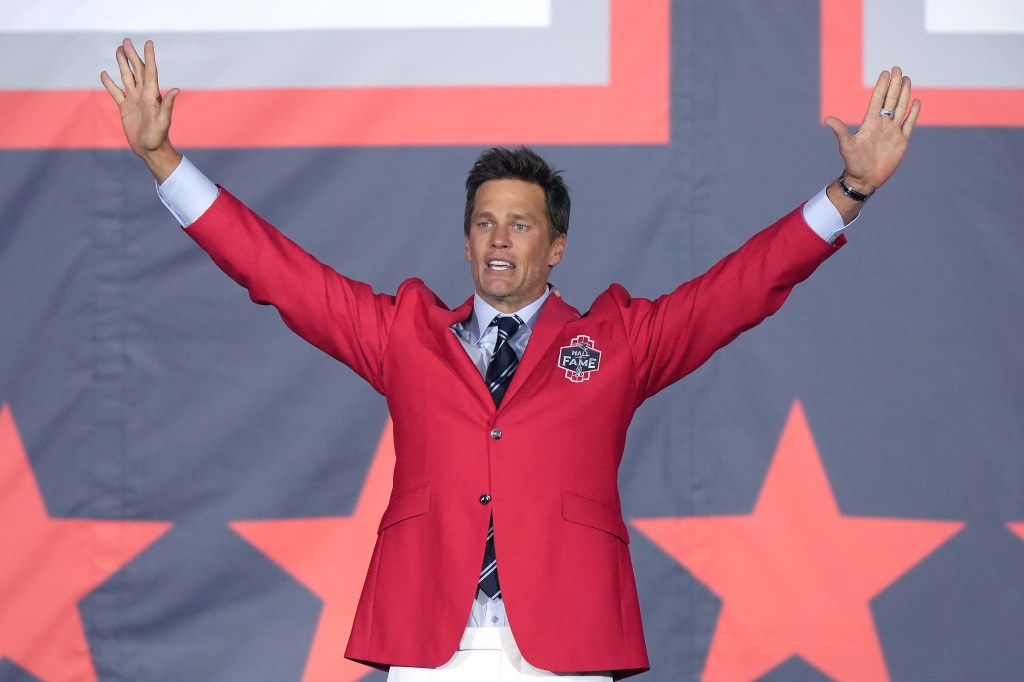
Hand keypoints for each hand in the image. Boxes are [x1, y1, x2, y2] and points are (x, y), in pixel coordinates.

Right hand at [100, 39, 181, 181]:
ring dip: (122, 64)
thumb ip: (167, 105)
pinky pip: (115, 92)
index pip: (150, 71)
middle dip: (132, 55)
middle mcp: (142, 94)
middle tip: (126, 41)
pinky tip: (104, 74)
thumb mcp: (164, 121)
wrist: (150, 149)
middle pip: (136, 70)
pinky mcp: (124, 108)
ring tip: (118, 50)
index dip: (149, 57)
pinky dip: (109, 83)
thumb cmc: (159, 137)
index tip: (149, 43)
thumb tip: (177, 90)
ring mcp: (133, 100)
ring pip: (126, 77)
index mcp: (152, 95)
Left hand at [825, 67, 920, 195]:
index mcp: (870, 123)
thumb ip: (840, 131)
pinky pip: (909, 124)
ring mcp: (893, 131)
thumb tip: (827, 119)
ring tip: (907, 79)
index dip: (882, 87)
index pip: (877, 100)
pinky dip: (913, 113)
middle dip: (894, 85)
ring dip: (904, 94)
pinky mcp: (901, 141)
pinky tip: (915, 101)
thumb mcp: (846, 146)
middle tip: (898, 69)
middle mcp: (882, 124)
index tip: (886, 73)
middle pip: (890, 100)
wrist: (864, 179)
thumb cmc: (853, 163)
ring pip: (900, 108)